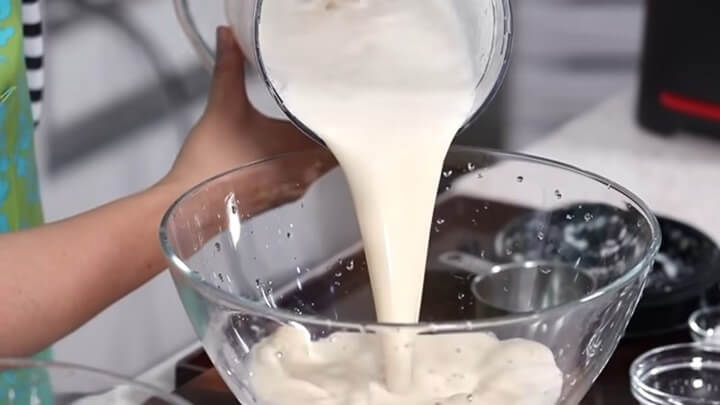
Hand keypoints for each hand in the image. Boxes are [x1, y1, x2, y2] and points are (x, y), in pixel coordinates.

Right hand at [159, 27, 334, 196]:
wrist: (187, 209)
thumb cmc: (211, 164)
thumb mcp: (223, 108)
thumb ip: (230, 70)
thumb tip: (229, 37)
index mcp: (302, 151)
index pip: (343, 133)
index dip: (344, 115)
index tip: (341, 97)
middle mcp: (306, 173)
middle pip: (335, 148)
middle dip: (331, 125)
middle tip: (327, 101)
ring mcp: (294, 188)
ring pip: (319, 162)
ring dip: (316, 142)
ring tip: (311, 117)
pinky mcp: (279, 196)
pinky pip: (303, 172)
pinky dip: (302, 156)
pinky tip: (288, 143)